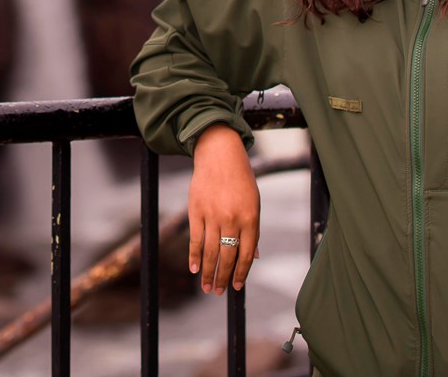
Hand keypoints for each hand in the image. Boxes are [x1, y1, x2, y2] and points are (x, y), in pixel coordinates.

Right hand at [188, 124, 259, 294]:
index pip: (246, 255)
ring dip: (208, 272)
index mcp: (250, 219)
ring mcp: (212, 215)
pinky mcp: (196, 211)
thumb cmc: (241, 181)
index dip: (241, 273)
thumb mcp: (253, 204)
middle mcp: (232, 219)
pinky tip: (193, 269)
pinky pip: (195, 239)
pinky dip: (193, 256)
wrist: (220, 156)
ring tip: (206, 287)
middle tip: (217, 292)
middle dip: (223, 278)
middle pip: (227, 257)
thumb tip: (252, 257)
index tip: (236, 288)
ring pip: (210, 251)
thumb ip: (252, 231)